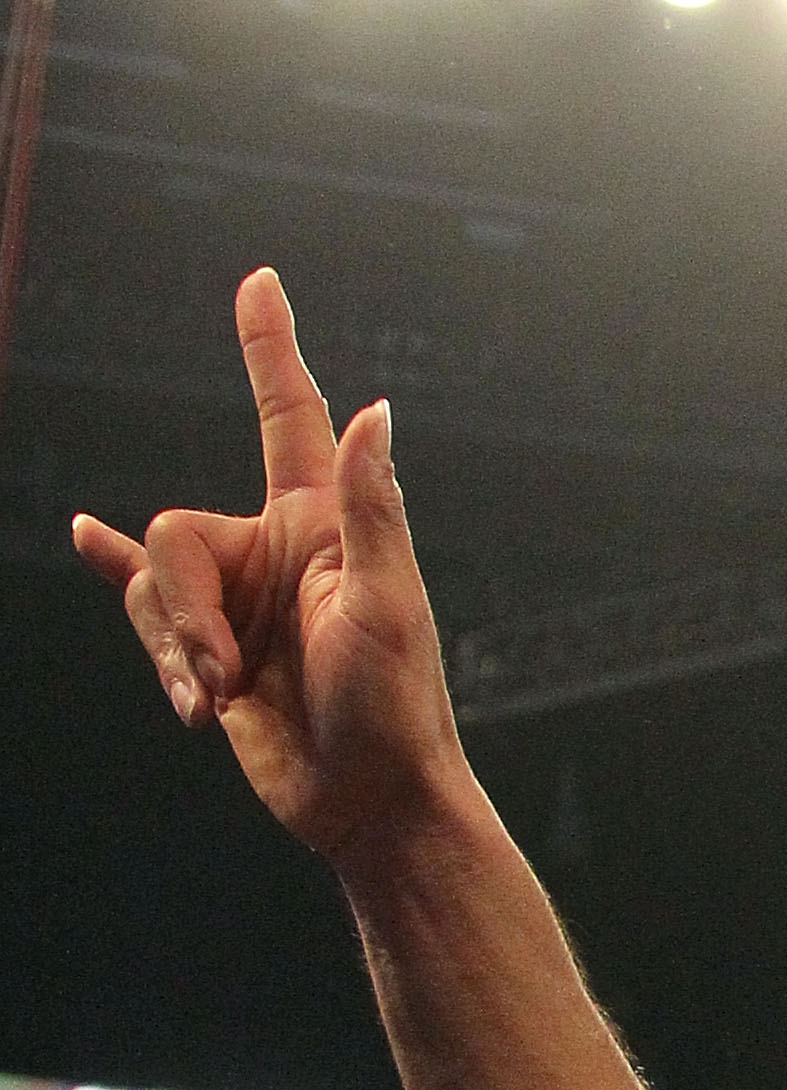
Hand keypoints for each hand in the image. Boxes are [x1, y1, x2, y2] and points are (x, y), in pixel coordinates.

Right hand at [71, 267, 462, 864]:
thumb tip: (378, 411)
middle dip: (183, 613)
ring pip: (151, 587)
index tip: (260, 283)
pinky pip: (143, 598)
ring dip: (173, 651)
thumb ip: (372, 510)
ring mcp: (240, 602)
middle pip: (172, 535)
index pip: (288, 414)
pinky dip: (115, 574)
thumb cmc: (399, 711)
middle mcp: (274, 551)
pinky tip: (84, 538)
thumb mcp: (387, 606)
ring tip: (217, 704)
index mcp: (320, 526)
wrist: (370, 806)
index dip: (269, 347)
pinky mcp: (213, 651)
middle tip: (229, 678)